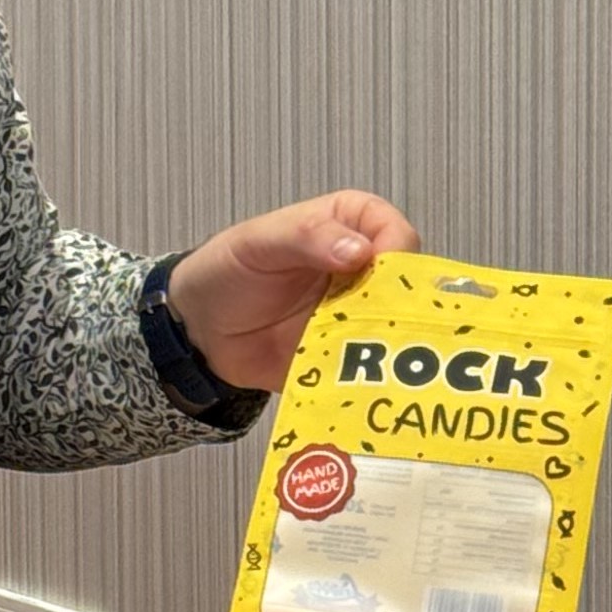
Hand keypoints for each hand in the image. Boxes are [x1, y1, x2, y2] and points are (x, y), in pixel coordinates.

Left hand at [165, 191, 420, 392]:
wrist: (201, 331)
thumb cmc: (228, 271)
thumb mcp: (260, 242)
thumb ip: (308, 238)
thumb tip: (361, 251)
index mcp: (353, 226)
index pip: (398, 234)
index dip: (397, 256)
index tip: (380, 280)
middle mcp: (366, 271)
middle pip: (410, 288)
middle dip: (402, 310)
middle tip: (381, 329)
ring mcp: (362, 316)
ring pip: (400, 331)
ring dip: (391, 348)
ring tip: (374, 363)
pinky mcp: (352, 357)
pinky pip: (375, 369)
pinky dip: (374, 378)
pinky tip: (366, 386)